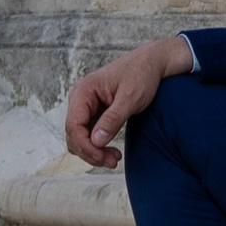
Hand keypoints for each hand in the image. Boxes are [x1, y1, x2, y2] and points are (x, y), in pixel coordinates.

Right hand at [64, 34, 191, 167]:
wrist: (152, 63)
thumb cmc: (141, 74)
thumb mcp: (130, 98)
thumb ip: (112, 119)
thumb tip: (95, 141)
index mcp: (84, 90)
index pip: (74, 126)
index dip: (86, 146)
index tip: (103, 158)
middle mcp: (79, 98)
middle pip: (74, 135)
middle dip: (90, 152)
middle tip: (113, 161)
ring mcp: (85, 106)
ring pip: (79, 138)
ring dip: (93, 152)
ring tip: (114, 158)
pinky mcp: (93, 113)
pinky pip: (88, 135)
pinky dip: (97, 146)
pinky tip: (111, 151)